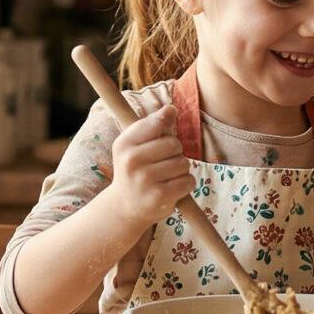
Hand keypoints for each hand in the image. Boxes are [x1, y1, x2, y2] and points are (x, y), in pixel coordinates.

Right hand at [105, 105, 194, 225]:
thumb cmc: (135, 168)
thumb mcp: (136, 144)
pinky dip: (186, 184)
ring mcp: (145, 180)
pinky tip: (172, 188)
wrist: (126, 205)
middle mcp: (132, 160)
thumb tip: (171, 109)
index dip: (165, 131)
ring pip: (183, 163)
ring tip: (166, 177)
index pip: (158, 123)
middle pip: (174, 143)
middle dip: (175, 152)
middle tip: (162, 163)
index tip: (159, 139)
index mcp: (124, 143)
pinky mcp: (160, 196)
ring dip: (181, 169)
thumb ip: (154, 124)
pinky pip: (188, 181)